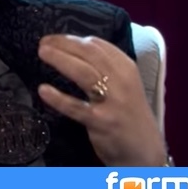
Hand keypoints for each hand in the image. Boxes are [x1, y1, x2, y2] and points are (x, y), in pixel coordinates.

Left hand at [37, 35, 166, 165]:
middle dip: (64, 44)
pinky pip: (76, 107)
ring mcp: (112, 101)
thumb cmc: (128, 114)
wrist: (145, 151)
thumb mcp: (124, 84)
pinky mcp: (101, 122)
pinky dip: (58, 98)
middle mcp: (121, 80)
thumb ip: (105, 67)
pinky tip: (43, 90)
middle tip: (43, 42)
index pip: (98, 45)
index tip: (53, 38)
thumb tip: (72, 49)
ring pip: (83, 73)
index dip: (72, 38)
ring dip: (60, 60)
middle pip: (89, 54)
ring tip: (42, 53)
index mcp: (126, 68)